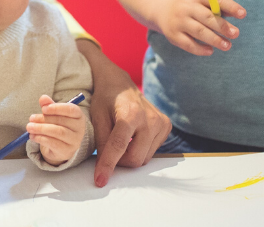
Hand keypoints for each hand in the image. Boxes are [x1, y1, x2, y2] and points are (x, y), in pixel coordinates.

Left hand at [26, 95, 86, 165]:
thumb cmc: (59, 126)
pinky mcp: (66, 151)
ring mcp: (74, 141)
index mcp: (78, 116)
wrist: (62, 147)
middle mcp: (79, 128)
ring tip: (29, 127)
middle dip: (44, 119)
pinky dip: (41, 139)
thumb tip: (43, 98)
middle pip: (62, 121)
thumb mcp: (55, 115)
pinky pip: (53, 143)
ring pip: (58, 132)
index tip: (43, 109)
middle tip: (31, 118)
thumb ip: (49, 105)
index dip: (57, 108)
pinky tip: (33, 136)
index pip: (71, 109)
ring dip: (41, 129)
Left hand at [85, 55, 171, 186]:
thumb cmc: (105, 99)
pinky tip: (133, 136)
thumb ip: (101, 142)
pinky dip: (139, 149)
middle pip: (136, 158)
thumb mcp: (97, 118)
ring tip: (120, 140)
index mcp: (131, 114)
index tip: (100, 180)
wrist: (119, 84)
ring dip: (129, 156)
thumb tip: (103, 167)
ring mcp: (161, 123)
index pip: (119, 147)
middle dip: (120, 162)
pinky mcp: (166, 126)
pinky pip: (151, 151)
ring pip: (144, 158)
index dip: (108, 165)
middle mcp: (150, 119)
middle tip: (108, 152)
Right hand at [150, 0, 245, 55]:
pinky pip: (188, 44)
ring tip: (227, 45)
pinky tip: (211, 51)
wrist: (162, 8)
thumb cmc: (192, 5)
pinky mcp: (173, 35)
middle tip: (235, 34)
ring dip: (215, 40)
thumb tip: (239, 14)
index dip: (230, 6)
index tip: (243, 14)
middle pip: (207, 17)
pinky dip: (200, 49)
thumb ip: (219, 5)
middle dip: (223, 26)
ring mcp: (178, 21)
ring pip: (199, 32)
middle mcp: (186, 7)